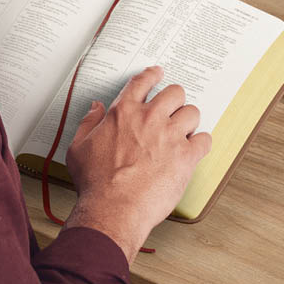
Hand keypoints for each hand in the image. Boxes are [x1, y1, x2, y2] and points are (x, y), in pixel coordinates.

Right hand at [64, 66, 209, 262]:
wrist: (114, 209)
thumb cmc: (97, 184)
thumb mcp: (79, 148)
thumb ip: (89, 123)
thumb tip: (95, 109)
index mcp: (124, 113)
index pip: (142, 82)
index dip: (152, 74)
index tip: (157, 73)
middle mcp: (150, 119)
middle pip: (174, 92)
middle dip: (174, 100)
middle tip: (172, 110)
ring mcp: (170, 136)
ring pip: (192, 112)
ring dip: (188, 121)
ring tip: (183, 132)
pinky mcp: (186, 156)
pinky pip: (204, 140)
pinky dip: (201, 144)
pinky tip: (195, 149)